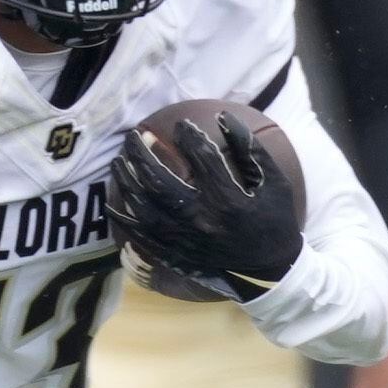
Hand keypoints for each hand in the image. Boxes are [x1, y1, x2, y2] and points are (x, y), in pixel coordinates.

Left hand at [112, 109, 303, 292]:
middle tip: (133, 137)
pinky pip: (139, 235)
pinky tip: (114, 199)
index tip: (181, 125)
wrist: (269, 269)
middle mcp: (201, 220)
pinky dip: (123, 217)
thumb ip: (250, 150)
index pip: (202, 160)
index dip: (189, 137)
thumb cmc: (274, 219)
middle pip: (159, 182)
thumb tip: (224, 117)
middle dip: (142, 155)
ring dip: (126, 181)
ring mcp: (183, 240)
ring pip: (143, 207)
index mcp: (229, 201)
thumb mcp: (274, 182)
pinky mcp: (173, 254)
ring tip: (118, 161)